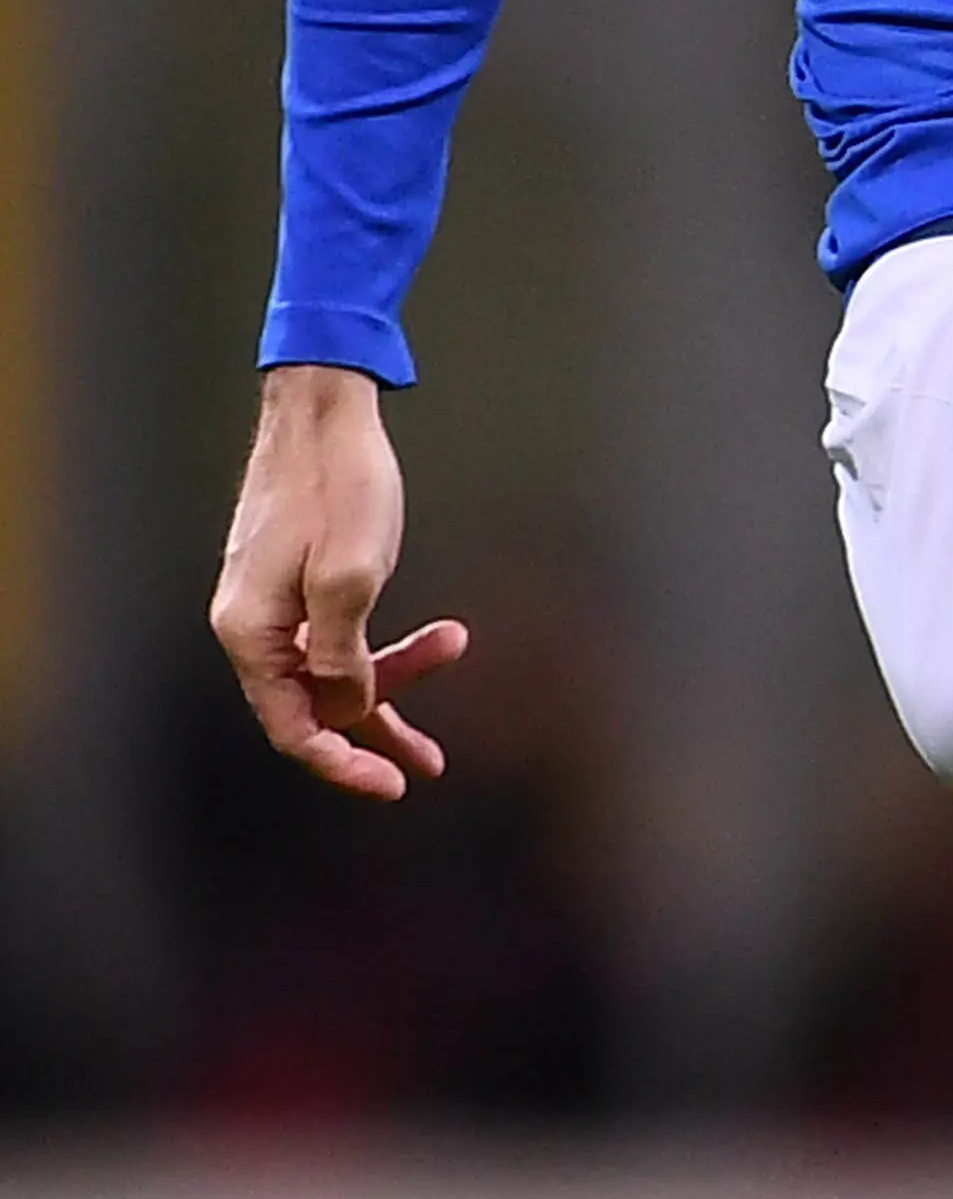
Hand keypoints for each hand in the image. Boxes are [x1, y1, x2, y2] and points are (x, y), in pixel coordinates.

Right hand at [209, 363, 465, 800]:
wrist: (326, 412)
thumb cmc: (338, 485)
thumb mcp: (352, 576)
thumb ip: (344, 653)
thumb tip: (346, 709)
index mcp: (250, 632)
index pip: (292, 727)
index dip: (342, 764)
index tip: (397, 786)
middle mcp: (253, 626)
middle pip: (314, 707)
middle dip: (376, 731)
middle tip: (433, 763)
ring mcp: (276, 607)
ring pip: (335, 673)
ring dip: (396, 681)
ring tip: (456, 656)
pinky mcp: (302, 587)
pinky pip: (341, 640)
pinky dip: (385, 650)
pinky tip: (439, 642)